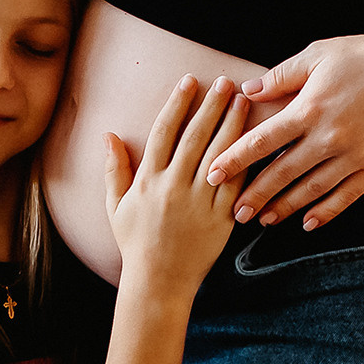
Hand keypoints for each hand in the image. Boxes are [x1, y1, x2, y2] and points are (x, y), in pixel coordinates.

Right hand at [103, 77, 245, 302]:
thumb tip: (108, 135)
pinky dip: (246, 161)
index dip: (177, 104)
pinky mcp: (221, 218)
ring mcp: (199, 202)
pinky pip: (236, 184)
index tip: (189, 82)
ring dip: (232, 125)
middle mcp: (174, 187)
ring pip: (219, 155)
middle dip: (211, 106)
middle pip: (196, 136)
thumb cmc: (135, 243)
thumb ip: (114, 168)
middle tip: (226, 82)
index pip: (164, 132)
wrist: (158, 281)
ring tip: (243, 101)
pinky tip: (255, 141)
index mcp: (148, 180)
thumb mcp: (116, 206)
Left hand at [205, 31, 363, 230]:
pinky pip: (347, 196)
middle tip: (234, 213)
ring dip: (285, 208)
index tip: (213, 175)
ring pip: (312, 190)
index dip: (235, 159)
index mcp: (310, 108)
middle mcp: (329, 136)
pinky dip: (326, 212)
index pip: (262, 140)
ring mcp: (354, 155)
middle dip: (255, 195)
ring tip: (264, 220)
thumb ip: (281, 76)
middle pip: (283, 173)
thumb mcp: (319, 54)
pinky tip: (308, 223)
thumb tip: (246, 91)